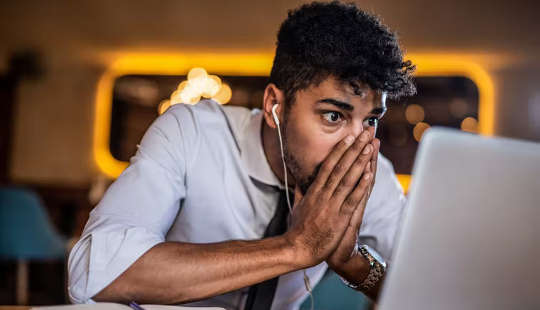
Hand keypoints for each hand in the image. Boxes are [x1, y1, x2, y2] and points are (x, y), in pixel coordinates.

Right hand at [283, 130, 373, 267]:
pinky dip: (361, 185)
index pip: (328, 165)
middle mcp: (324, 194)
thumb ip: (300, 192)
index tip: (349, 137)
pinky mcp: (339, 217)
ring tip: (369, 147)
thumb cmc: (297, 229)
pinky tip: (369, 173)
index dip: (340, 150)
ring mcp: (332, 204)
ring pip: (347, 178)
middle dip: (354, 149)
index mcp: (314, 190)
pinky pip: (352, 198)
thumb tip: (298, 180)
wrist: (298, 248)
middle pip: (340, 166)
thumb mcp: (296, 207)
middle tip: (364, 133)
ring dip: (360, 161)